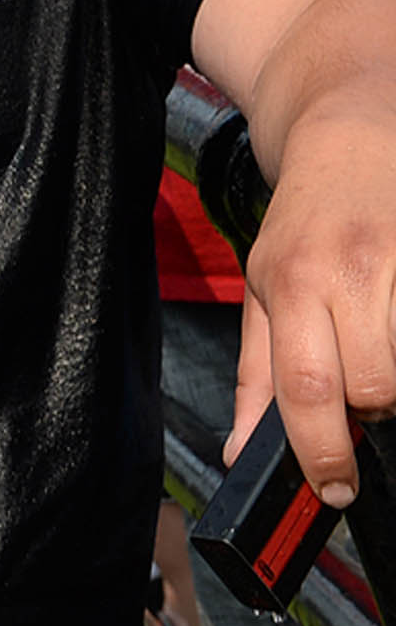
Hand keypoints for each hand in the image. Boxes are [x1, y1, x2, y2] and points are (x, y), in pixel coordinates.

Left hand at [230, 124, 395, 501]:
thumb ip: (256, 376)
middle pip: (374, 385)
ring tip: (382, 355)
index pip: (308, 389)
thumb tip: (243, 452)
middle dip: (370, 410)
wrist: (352, 135)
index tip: (333, 490)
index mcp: (293, 283)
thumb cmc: (304, 224)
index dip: (323, 453)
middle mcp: (350, 271)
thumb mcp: (261, 291)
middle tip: (363, 397)